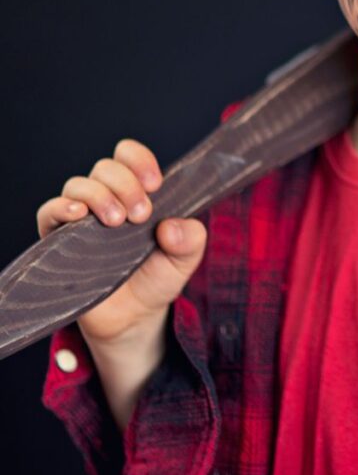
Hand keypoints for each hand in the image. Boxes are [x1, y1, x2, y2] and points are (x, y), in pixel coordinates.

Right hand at [37, 138, 207, 346]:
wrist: (135, 318)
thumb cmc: (158, 278)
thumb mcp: (186, 258)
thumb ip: (191, 238)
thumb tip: (170, 227)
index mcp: (138, 193)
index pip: (129, 156)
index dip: (140, 160)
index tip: (156, 183)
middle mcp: (108, 199)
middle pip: (105, 167)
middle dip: (126, 184)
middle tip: (141, 214)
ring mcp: (83, 220)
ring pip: (78, 185)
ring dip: (99, 196)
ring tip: (117, 221)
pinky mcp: (60, 241)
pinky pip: (48, 212)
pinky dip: (61, 207)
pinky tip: (78, 215)